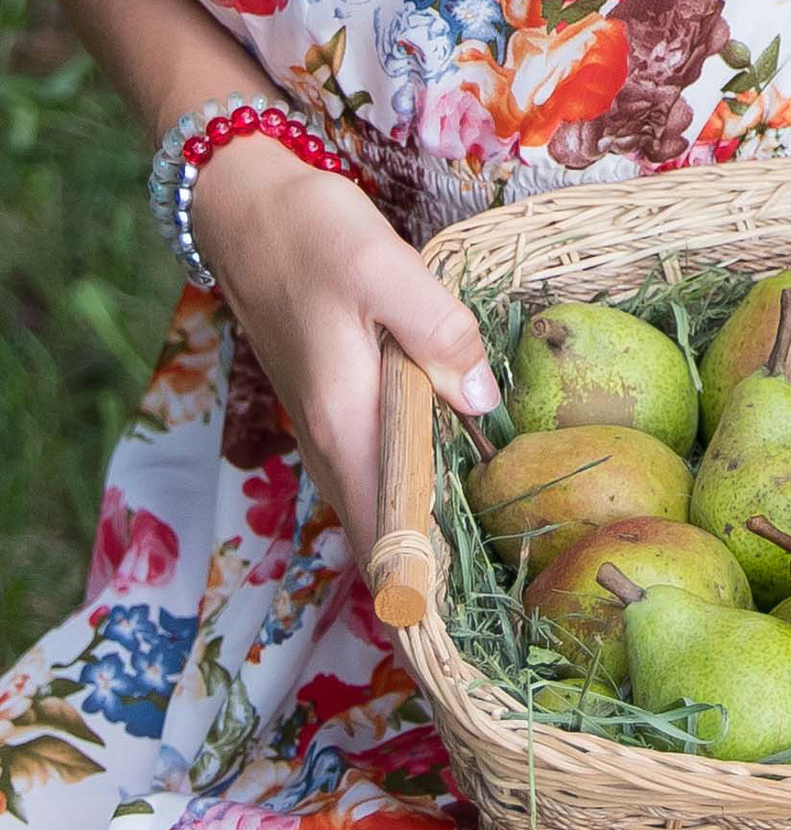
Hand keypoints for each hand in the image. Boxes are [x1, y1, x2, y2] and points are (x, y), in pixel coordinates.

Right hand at [189, 139, 498, 559]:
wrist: (246, 211)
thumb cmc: (313, 234)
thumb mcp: (385, 268)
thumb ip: (436, 332)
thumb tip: (480, 400)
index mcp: (344, 421)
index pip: (381, 534)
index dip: (419, 586)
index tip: (465, 619)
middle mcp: (329, 438)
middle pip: (382, 531)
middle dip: (432, 570)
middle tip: (506, 591)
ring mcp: (327, 426)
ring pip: (378, 501)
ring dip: (423, 529)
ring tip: (496, 553)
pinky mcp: (332, 405)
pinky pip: (375, 467)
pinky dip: (411, 487)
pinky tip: (459, 480)